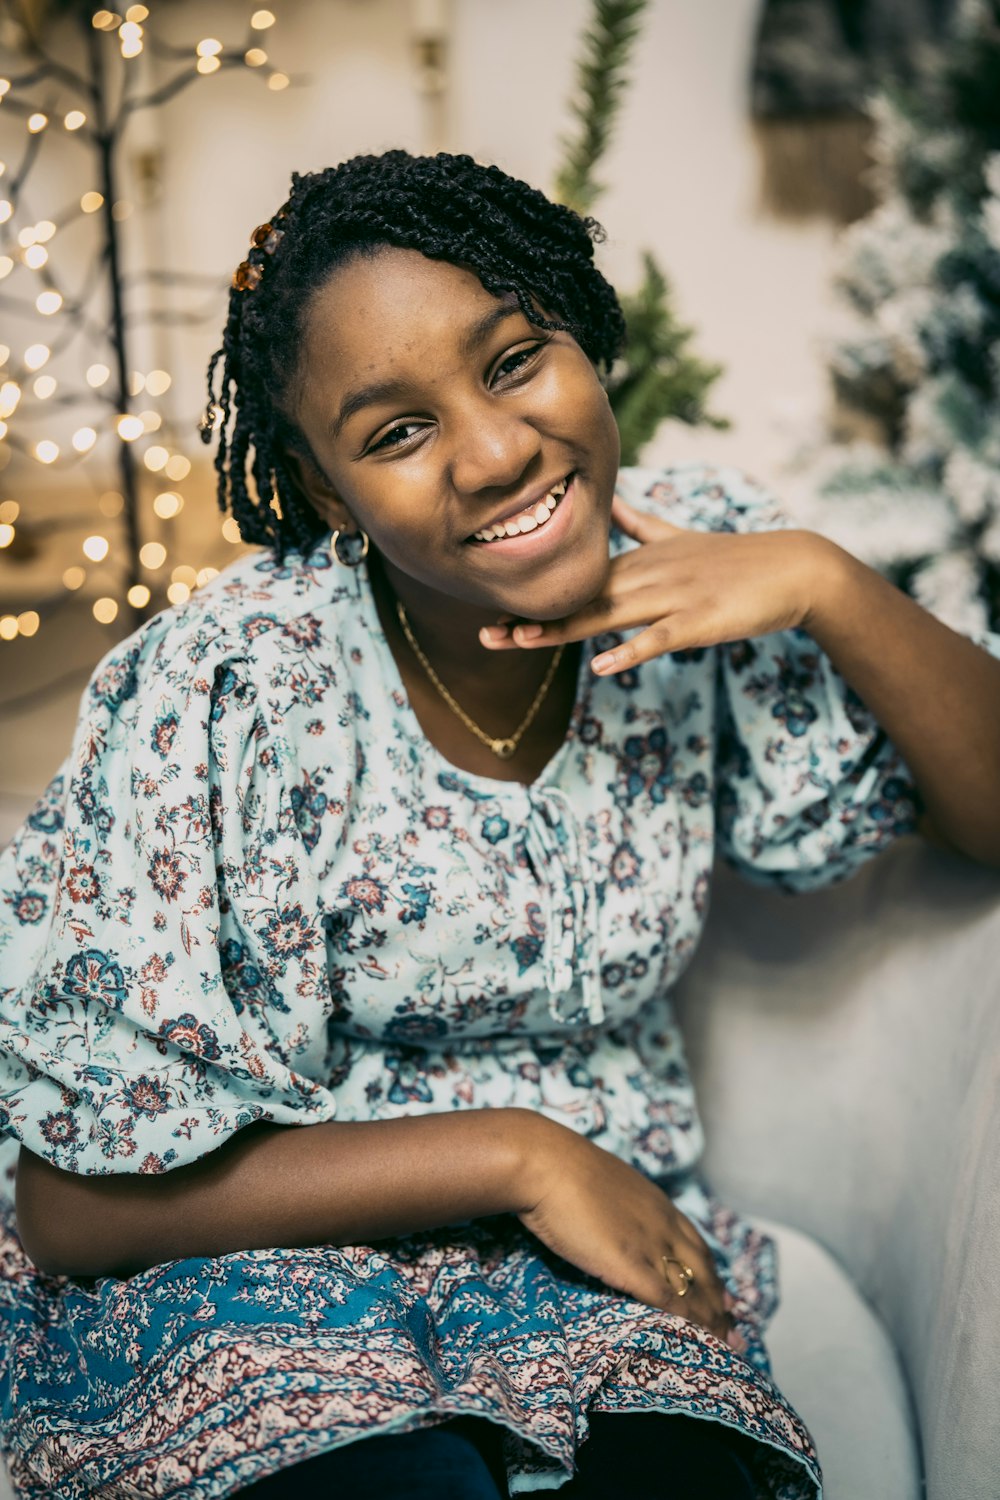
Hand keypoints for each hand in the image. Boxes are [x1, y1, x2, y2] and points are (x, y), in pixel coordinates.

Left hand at [480, 495, 831, 674]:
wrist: (792, 566)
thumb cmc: (736, 560)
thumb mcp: (681, 537)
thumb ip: (641, 524)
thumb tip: (611, 500)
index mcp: (639, 562)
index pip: (578, 583)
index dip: (536, 600)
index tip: (494, 617)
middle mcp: (648, 575)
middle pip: (582, 599)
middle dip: (534, 618)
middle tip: (487, 635)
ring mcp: (673, 596)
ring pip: (610, 614)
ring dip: (565, 628)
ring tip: (522, 641)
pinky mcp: (700, 619)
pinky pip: (659, 637)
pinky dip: (631, 651)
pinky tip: (603, 665)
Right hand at [515, 1116, 741, 1347]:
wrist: (545, 1164)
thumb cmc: (559, 1170)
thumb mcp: (600, 1185)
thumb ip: (614, 1205)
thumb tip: (607, 1218)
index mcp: (655, 1203)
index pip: (694, 1242)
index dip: (710, 1270)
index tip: (722, 1292)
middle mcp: (662, 1223)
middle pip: (703, 1268)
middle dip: (720, 1299)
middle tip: (734, 1324)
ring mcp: (649, 1244)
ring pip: (694, 1287)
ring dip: (713, 1318)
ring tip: (727, 1343)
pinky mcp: (632, 1265)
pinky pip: (671, 1300)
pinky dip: (690, 1322)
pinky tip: (700, 1340)